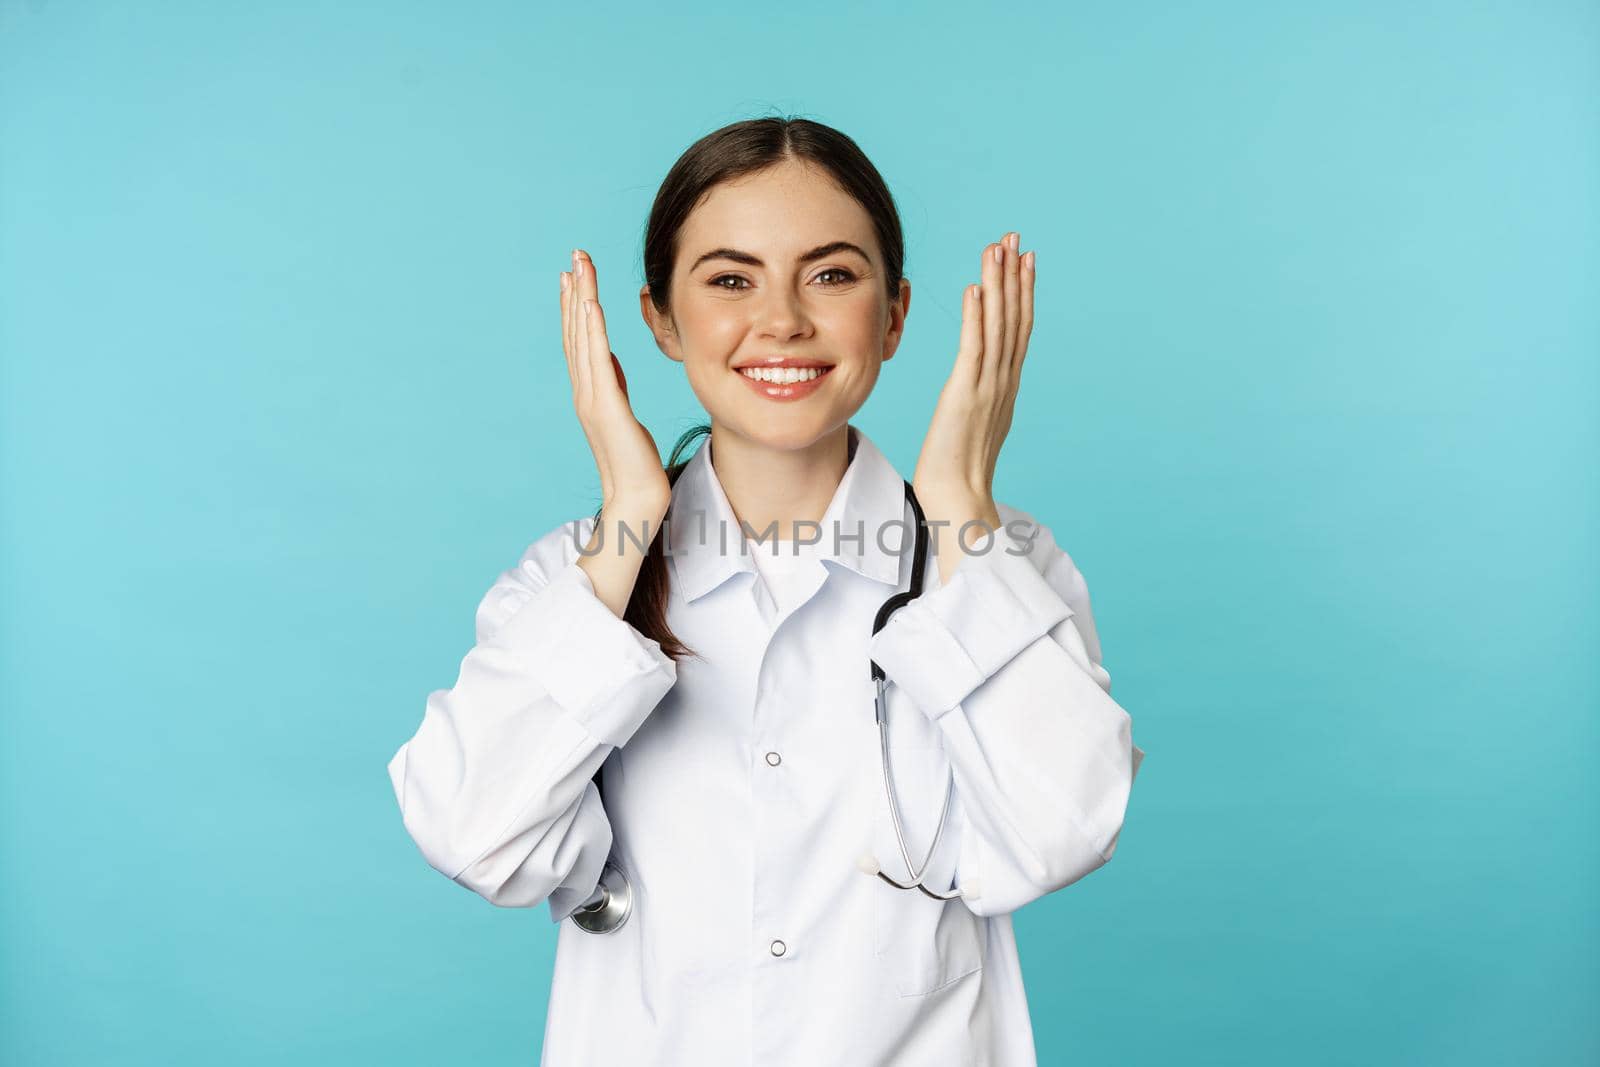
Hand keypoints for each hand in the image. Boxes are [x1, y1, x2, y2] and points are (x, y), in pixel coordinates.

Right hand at [561, 249, 670, 514]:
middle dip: (576, 292)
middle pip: (576, 332)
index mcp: (591, 392)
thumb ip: (614, 385)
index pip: (580, 341)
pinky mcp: (606, 406)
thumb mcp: (625, 414)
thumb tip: (609, 360)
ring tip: (579, 268)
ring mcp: (592, 398)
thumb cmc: (634, 462)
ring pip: (583, 339)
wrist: (636, 498)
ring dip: (581, 300)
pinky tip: (591, 305)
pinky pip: (597, 360)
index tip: (575, 276)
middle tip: (574, 256)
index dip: (576, 306)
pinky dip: (592, 330)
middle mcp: (585, 391)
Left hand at [910, 231, 1034, 579]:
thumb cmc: (957, 475)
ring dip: (999, 284)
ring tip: (998, 248)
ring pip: (997, 326)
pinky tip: (977, 288)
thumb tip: (974, 393)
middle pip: (1014, 319)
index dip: (1022, 293)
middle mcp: (1003, 383)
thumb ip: (977, 403)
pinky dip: (978, 316)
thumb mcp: (971, 427)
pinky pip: (974, 348)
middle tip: (1017, 238)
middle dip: (1016, 276)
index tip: (1025, 260)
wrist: (959, 502)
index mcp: (1005, 389)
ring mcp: (987, 388)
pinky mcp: (966, 395)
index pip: (1017, 330)